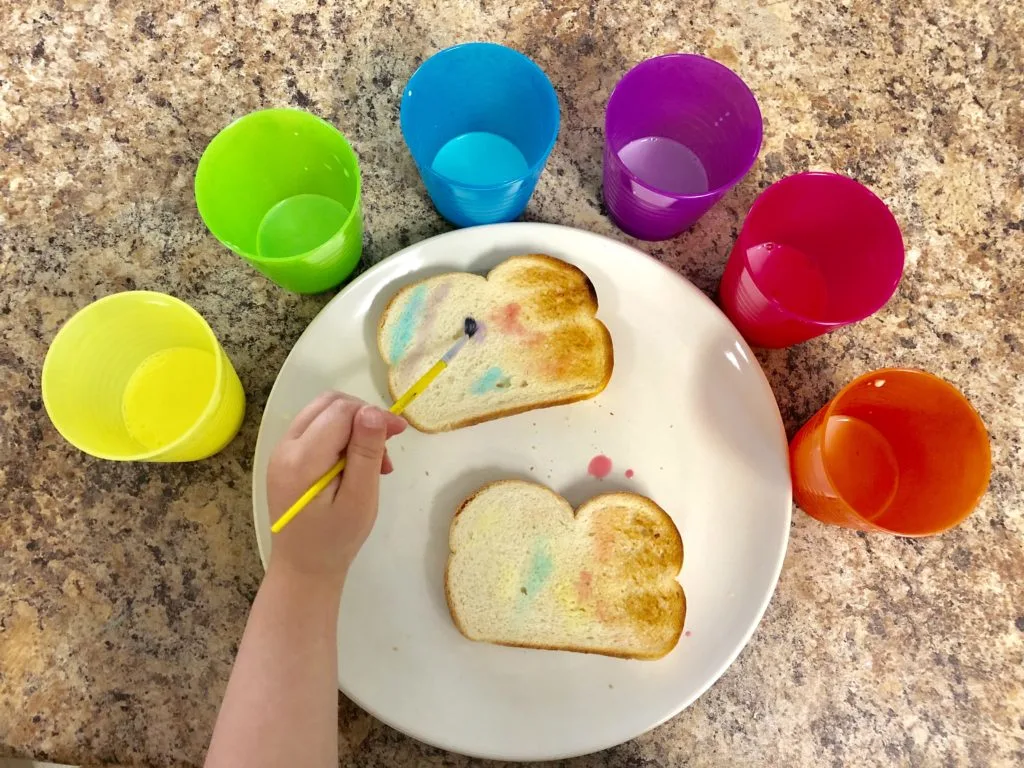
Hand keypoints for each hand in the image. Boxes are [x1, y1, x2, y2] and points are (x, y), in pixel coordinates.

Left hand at [267, 392, 406, 585]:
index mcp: (302, 459)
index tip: (399, 432)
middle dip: (363, 416)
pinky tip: (356, 463)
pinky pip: (315, 429)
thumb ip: (365, 453)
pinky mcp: (285, 458)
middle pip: (329, 404)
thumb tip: (373, 411)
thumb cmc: (336, 539)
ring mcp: (281, 451)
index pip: (341, 412)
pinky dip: (340, 435)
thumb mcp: (359, 499)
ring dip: (353, 425)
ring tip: (375, 459)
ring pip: (322, 413)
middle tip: (387, 447)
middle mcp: (285, 447)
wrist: (304, 568)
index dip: (373, 414)